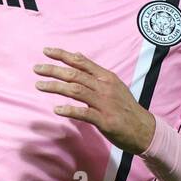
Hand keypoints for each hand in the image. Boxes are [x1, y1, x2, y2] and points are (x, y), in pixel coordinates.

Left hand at [34, 47, 155, 153]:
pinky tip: (57, 109)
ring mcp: (105, 104)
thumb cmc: (125, 108)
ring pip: (76, 91)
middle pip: (75, 75)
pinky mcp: (105, 120)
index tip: (46, 51)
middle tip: (36, 68)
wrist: (144, 129)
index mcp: (106, 77)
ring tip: (39, 85)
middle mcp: (105, 87)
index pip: (81, 62)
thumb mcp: (113, 85)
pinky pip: (84, 113)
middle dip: (54, 70)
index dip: (63, 55)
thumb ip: (95, 73)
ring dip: (56, 87)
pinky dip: (70, 110)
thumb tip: (77, 57)